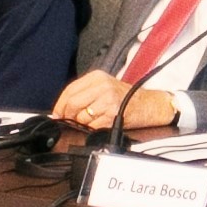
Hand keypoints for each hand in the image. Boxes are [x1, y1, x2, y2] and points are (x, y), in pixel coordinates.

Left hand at [55, 76, 171, 130]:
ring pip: (81, 117)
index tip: (57, 113)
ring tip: (93, 120)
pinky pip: (92, 126)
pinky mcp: (112, 115)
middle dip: (67, 115)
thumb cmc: (128, 97)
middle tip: (68, 120)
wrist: (150, 105)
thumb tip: (62, 108)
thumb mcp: (106, 86)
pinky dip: (92, 129)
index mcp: (98, 77)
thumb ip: (86, 93)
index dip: (60, 104)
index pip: (70, 90)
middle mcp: (102, 86)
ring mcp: (108, 100)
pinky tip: (101, 124)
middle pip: (72, 103)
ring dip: (82, 123)